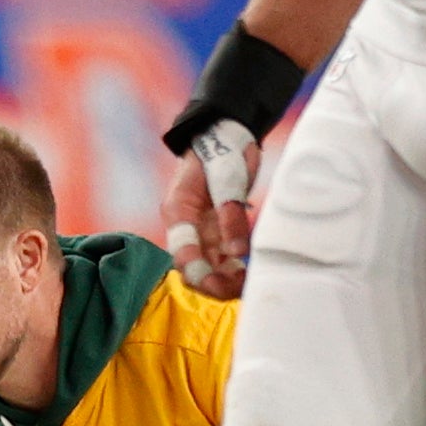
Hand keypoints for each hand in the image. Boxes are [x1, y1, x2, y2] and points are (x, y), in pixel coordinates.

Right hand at [162, 126, 258, 296]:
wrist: (227, 134)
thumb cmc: (222, 148)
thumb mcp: (227, 176)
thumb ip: (230, 213)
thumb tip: (237, 252)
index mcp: (178, 211)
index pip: (181, 249)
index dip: (196, 269)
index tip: (216, 283)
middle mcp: (187, 226)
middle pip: (191, 265)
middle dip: (211, 283)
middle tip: (237, 290)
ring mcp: (202, 231)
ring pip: (207, 267)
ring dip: (224, 281)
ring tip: (246, 286)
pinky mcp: (218, 232)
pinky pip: (222, 260)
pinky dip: (234, 271)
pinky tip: (247, 277)